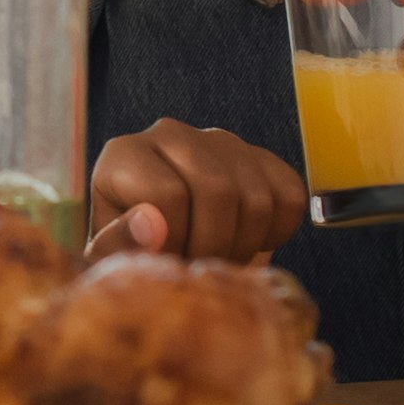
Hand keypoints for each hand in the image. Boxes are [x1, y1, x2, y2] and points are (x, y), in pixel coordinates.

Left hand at [88, 119, 306, 262]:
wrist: (168, 250)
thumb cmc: (134, 256)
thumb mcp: (113, 260)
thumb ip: (121, 244)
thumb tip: (152, 224)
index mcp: (124, 155)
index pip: (166, 193)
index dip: (174, 241)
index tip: (169, 262)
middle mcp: (170, 135)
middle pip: (217, 190)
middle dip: (215, 246)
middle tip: (202, 269)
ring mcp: (219, 142)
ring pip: (256, 197)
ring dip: (245, 245)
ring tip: (220, 260)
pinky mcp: (259, 156)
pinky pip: (290, 195)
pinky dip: (278, 231)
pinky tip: (248, 241)